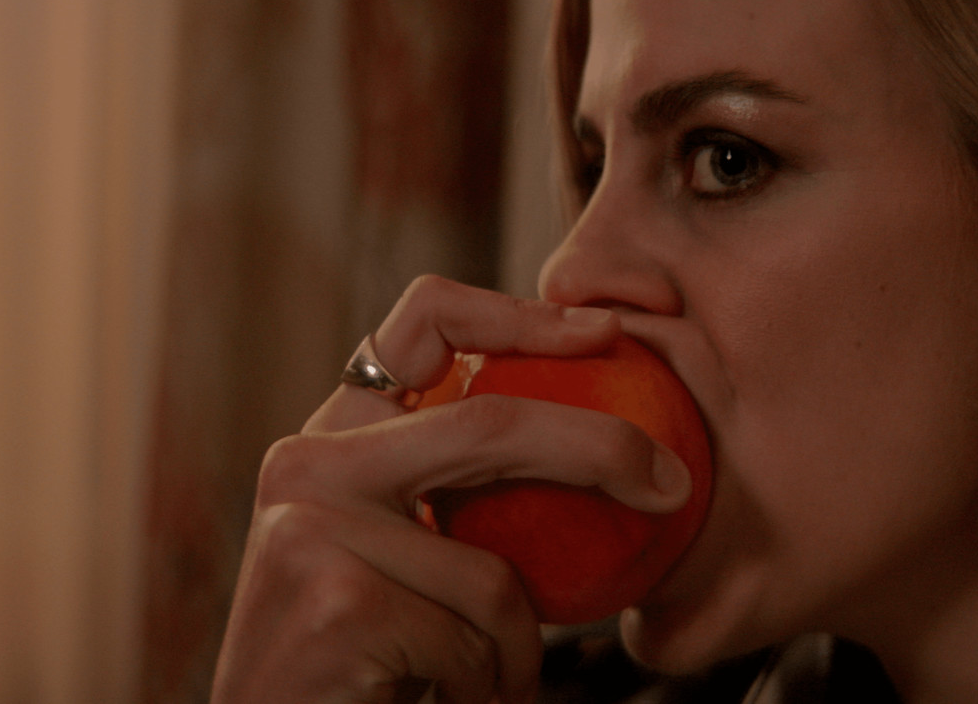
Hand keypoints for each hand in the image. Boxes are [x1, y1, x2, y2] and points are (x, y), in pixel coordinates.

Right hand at [210, 276, 692, 702]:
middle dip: (600, 448)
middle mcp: (307, 466)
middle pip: (491, 425)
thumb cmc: (355, 663)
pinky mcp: (339, 599)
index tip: (606, 332)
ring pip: (494, 573)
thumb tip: (599, 444)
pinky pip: (474, 639)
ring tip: (482, 678)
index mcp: (331, 440)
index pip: (424, 322)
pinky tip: (442, 698)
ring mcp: (315, 529)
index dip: (523, 313)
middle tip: (670, 484)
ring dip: (516, 646)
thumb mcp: (399, 557)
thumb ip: (450, 491)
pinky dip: (485, 682)